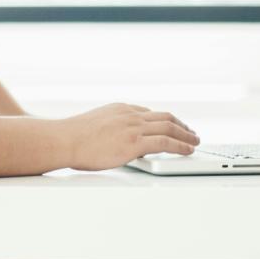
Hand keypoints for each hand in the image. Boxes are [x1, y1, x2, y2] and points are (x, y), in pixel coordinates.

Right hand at [60, 103, 199, 170]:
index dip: (163, 120)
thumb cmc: (72, 137)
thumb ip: (109, 128)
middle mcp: (130, 114)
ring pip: (169, 127)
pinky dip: (180, 145)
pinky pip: (165, 142)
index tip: (170, 125)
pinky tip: (188, 149)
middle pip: (164, 116)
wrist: (64, 140)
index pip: (148, 112)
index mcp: (120, 109)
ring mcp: (133, 127)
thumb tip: (114, 141)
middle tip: (190, 132)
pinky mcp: (134, 142)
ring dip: (186, 134)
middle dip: (180, 124)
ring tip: (195, 141)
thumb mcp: (94, 125)